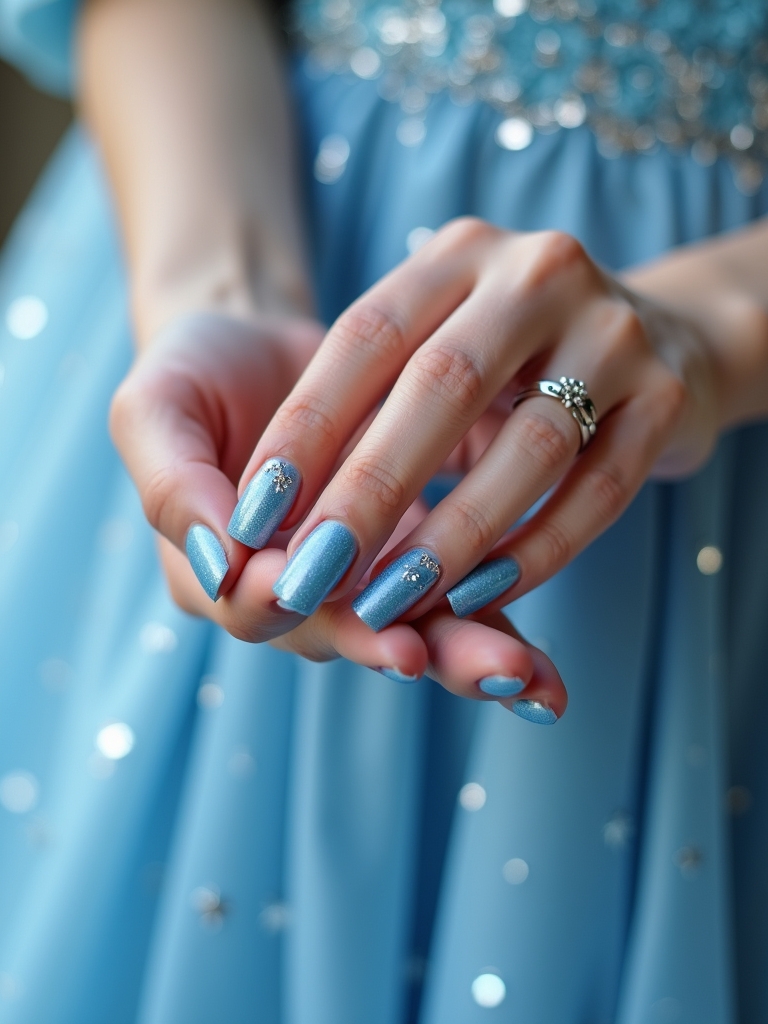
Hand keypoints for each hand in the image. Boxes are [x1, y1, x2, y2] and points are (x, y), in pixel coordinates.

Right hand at [110, 310, 566, 719]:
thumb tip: (216, 560)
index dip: (306, 609)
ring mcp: (354, 579)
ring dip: (472, 652)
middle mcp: (292, 593)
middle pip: (351, 635)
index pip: (259, 608)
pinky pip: (451, 597)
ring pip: (411, 629)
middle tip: (492, 668)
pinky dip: (496, 624)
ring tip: (533, 678)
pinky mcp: (408, 552)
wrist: (258, 348)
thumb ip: (171, 483)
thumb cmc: (197, 376)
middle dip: (421, 649)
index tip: (357, 611)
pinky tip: (546, 673)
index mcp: (220, 573)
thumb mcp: (155, 412)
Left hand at [236, 218, 720, 634]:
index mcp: (458, 254)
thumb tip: (270, 516)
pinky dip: (538, 551)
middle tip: (312, 574)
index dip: (307, 428)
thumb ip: (369, 402)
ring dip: (453, 537)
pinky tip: (480, 598)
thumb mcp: (436, 343)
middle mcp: (537, 274)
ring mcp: (613, 332)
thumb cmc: (509, 356)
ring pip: (529, 447)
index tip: (254, 513)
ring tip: (390, 604)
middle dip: (369, 492)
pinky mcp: (666, 397)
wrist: (659, 336)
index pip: (367, 337)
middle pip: (443, 387)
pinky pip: (599, 490)